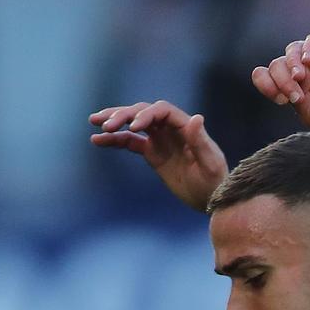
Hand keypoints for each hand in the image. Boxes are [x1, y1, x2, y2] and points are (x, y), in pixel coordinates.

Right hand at [89, 100, 226, 210]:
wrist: (212, 198)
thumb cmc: (215, 181)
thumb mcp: (210, 163)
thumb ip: (200, 141)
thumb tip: (196, 118)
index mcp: (184, 125)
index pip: (161, 111)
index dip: (145, 115)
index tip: (133, 127)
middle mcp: (170, 127)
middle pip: (142, 112)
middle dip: (123, 116)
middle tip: (105, 124)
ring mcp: (159, 138)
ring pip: (132, 124)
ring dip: (114, 121)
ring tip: (94, 122)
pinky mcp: (151, 152)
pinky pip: (129, 142)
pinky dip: (114, 140)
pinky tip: (97, 140)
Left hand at [250, 32, 309, 131]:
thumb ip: (295, 101)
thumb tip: (284, 85)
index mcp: (294, 86)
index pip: (267, 77)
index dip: (266, 84)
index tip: (281, 99)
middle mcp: (302, 69)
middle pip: (276, 64)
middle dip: (281, 80)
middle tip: (297, 95)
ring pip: (290, 50)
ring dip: (291, 65)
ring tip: (302, 78)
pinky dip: (307, 48)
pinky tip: (308, 61)